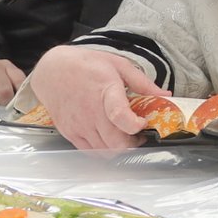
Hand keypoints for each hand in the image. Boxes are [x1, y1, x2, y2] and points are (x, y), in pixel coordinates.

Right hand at [30, 46, 167, 149]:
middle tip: (139, 135)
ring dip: (119, 149)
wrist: (52, 71)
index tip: (143, 122)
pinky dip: (103, 151)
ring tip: (125, 137)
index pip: (119, 115)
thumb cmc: (86, 65)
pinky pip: (90, 152)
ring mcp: (79, 125)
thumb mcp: (117, 64)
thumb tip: (165, 96)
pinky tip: (109, 139)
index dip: (135, 125)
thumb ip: (142, 82)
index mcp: (105, 90)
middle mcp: (90, 112)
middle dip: (133, 144)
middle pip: (116, 143)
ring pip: (104, 152)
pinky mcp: (70, 133)